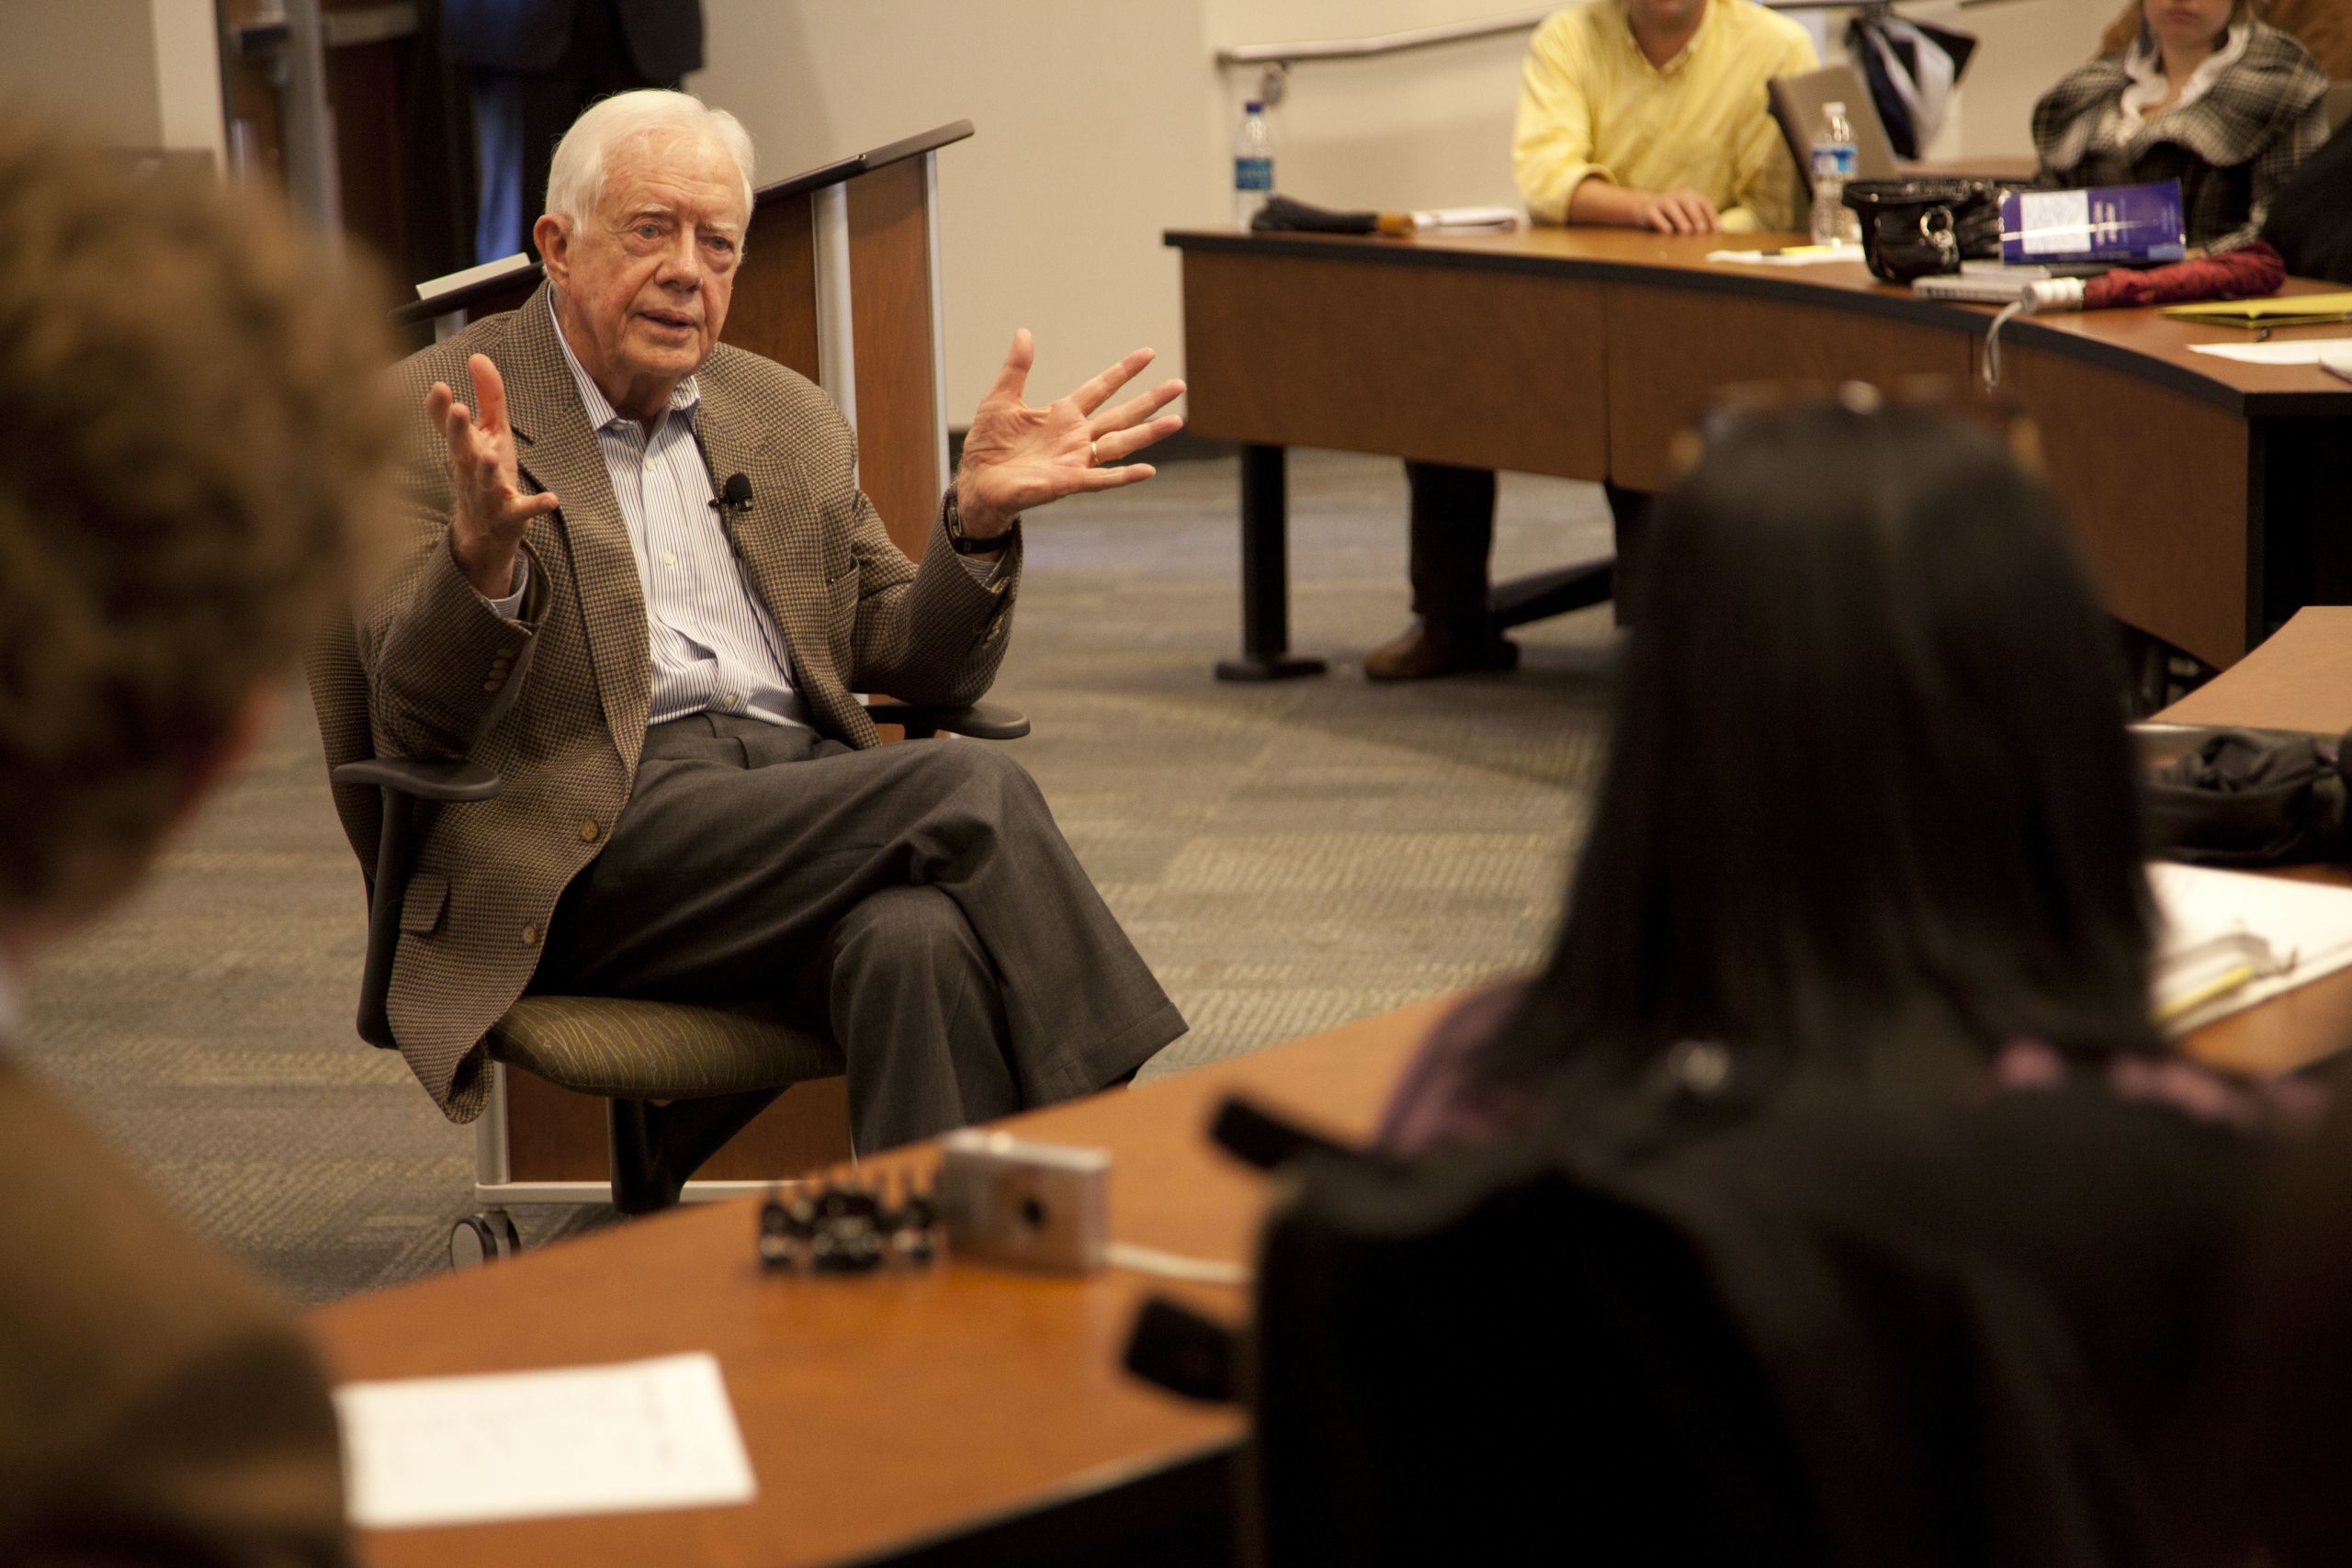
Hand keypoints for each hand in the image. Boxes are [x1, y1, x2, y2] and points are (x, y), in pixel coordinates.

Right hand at [424, 353, 560, 596]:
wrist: (486, 533)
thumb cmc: (487, 474)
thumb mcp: (490, 433)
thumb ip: (488, 397)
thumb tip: (478, 356)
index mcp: (466, 450)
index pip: (449, 428)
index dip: (442, 409)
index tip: (439, 387)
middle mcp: (472, 472)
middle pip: (462, 452)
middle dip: (458, 432)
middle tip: (458, 409)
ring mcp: (490, 496)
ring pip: (485, 483)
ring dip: (487, 469)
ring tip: (491, 454)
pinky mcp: (512, 516)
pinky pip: (524, 511)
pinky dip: (537, 505)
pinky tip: (552, 499)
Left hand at [953, 330, 1184, 540]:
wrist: (977, 482)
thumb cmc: (988, 445)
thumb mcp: (1001, 398)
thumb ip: (1017, 368)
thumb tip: (1024, 332)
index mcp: (1064, 415)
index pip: (1102, 388)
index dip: (1124, 371)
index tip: (1148, 353)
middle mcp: (1077, 437)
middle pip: (1122, 415)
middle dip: (1150, 400)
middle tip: (1179, 385)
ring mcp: (1076, 460)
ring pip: (1121, 444)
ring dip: (1149, 433)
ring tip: (1176, 421)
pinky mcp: (1068, 482)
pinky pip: (1102, 479)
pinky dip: (1124, 476)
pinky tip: (1148, 470)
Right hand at [1631, 188, 1719, 234]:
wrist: (1643, 207)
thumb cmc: (1671, 215)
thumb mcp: (1685, 213)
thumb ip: (1698, 221)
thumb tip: (1715, 235)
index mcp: (1689, 196)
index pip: (1703, 202)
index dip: (1711, 215)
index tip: (1717, 229)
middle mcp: (1676, 196)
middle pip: (1688, 203)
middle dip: (1696, 216)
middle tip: (1702, 229)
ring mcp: (1662, 202)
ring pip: (1672, 208)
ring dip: (1680, 219)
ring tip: (1686, 230)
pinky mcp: (1649, 210)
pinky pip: (1656, 216)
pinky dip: (1662, 224)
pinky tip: (1667, 232)